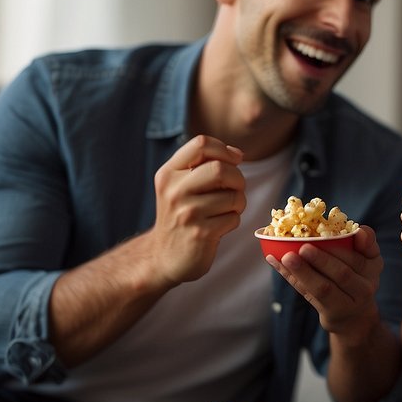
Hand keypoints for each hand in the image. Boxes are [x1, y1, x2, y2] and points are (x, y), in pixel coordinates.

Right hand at [148, 135, 245, 284]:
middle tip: (234, 189)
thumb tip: (237, 154)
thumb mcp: (180, 186)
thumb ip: (203, 165)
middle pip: (221, 168)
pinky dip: (233, 221)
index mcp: (168, 174)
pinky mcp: (201, 233)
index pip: (201, 144)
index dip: (225, 150)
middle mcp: (174, 191)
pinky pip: (234, 218)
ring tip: (225, 210)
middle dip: (238, 178)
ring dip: (238, 203)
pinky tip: (219, 227)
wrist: (163, 257)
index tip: (233, 162)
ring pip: (233, 196)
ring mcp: (187, 213)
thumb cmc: (181, 215)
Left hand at [267, 224, 383, 342]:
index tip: (336, 234)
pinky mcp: (328, 312)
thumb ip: (367, 243)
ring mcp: (346, 304)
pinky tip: (275, 261)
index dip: (350, 246)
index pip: (361, 257)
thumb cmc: (357, 279)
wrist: (355, 317)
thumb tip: (360, 231)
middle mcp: (364, 288)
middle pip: (342, 274)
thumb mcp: (368, 259)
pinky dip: (290, 277)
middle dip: (323, 260)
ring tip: (287, 257)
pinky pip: (307, 293)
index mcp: (373, 268)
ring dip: (304, 272)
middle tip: (304, 247)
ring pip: (323, 288)